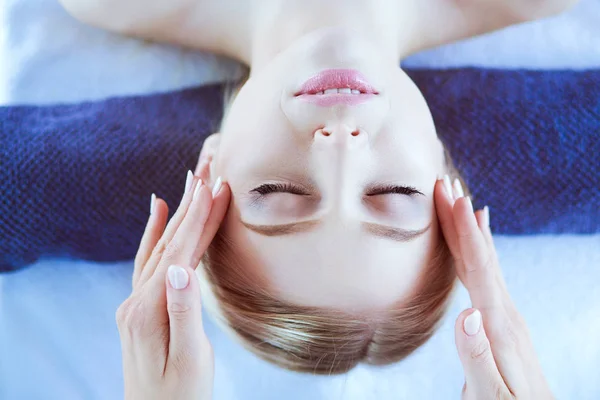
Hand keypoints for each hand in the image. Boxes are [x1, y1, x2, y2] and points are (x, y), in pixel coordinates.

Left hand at [116, 170, 229, 399]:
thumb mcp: (190, 360)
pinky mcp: (139, 307)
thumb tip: (181, 268)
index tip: (217, 185)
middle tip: (208, 166)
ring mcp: (134, 302)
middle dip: (191, 202)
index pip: (180, 252)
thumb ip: (183, 313)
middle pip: (168, 241)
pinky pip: (147, 260)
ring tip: (191, 180)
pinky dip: (155, 232)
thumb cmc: (181, 396)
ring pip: (159, 246)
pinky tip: (159, 211)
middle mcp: (137, 300)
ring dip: (178, 212)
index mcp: (151, 311)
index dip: (200, 218)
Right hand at [435, 176, 553, 399]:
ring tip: (458, 201)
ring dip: (469, 229)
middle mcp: (505, 312)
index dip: (464, 231)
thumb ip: (477, 357)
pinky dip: (480, 251)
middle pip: (481, 255)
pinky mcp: (500, 320)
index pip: (479, 268)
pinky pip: (487, 275)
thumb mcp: (491, 396)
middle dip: (461, 218)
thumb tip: (466, 314)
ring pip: (485, 261)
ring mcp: (505, 315)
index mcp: (498, 325)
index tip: (450, 197)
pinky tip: (478, 241)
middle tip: (445, 183)